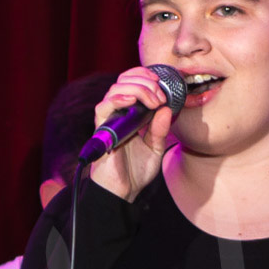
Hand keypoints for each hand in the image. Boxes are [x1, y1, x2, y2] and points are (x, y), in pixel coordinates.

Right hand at [88, 65, 176, 201]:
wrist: (124, 192)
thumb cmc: (136, 171)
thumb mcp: (156, 148)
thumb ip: (161, 130)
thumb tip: (166, 109)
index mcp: (130, 114)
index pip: (132, 82)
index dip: (145, 76)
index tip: (161, 84)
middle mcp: (118, 113)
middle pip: (124, 80)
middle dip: (145, 82)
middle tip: (160, 95)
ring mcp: (109, 120)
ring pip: (115, 89)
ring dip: (137, 89)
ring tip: (152, 100)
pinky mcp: (101, 130)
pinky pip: (103, 107)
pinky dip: (118, 99)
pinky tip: (132, 101)